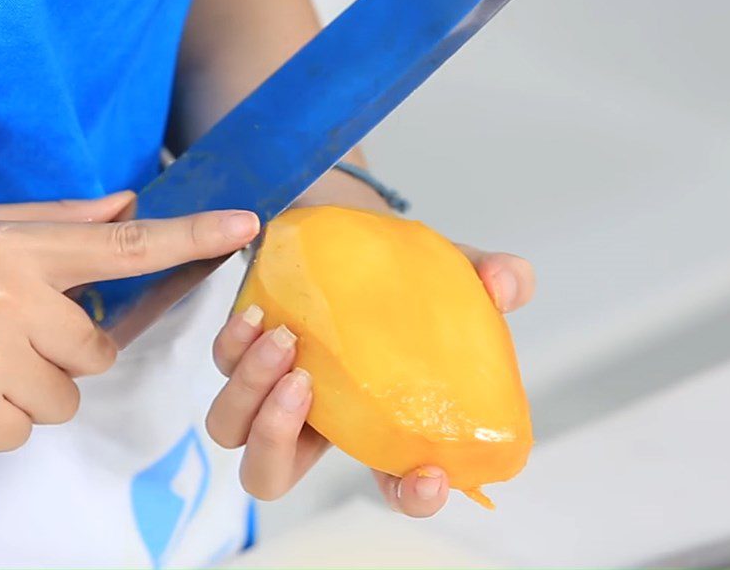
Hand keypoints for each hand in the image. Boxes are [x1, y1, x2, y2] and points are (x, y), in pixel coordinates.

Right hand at [0, 193, 258, 451]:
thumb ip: (62, 217)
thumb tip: (127, 205)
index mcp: (31, 252)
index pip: (131, 246)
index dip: (194, 236)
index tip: (243, 226)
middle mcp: (18, 301)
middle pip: (101, 352)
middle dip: (78, 353)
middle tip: (32, 333)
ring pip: (65, 397)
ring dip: (42, 386)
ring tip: (1, 358)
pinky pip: (22, 428)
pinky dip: (8, 415)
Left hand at [206, 244, 533, 515]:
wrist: (354, 233)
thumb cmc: (405, 274)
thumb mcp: (455, 273)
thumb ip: (492, 277)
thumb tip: (508, 283)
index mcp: (377, 420)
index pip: (397, 481)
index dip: (412, 495)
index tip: (427, 475)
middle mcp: (319, 416)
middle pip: (273, 475)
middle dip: (277, 442)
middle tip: (305, 380)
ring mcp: (276, 385)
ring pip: (232, 430)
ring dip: (249, 392)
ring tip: (283, 337)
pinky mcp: (248, 348)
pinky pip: (221, 368)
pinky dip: (231, 348)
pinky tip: (258, 312)